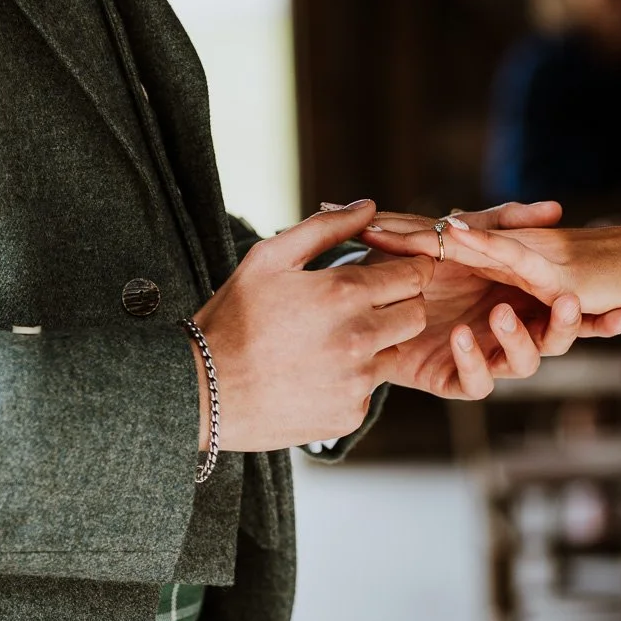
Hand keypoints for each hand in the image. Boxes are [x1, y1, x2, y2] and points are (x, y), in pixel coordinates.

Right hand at [191, 200, 431, 450]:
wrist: (204, 389)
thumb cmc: (234, 316)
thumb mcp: (269, 259)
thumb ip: (325, 228)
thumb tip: (370, 206)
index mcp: (344, 293)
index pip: (414, 275)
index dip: (409, 269)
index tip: (396, 271)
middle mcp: (359, 338)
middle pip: (416, 314)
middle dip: (400, 305)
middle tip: (367, 304)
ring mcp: (357, 381)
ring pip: (395, 352)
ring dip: (376, 343)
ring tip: (331, 341)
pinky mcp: (350, 414)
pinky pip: (369, 389)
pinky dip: (352, 380)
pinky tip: (315, 374)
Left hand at [358, 202, 620, 398]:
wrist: (374, 286)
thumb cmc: (423, 259)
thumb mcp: (466, 235)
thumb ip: (503, 222)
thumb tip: (553, 208)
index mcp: (525, 301)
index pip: (572, 315)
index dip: (603, 320)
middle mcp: (511, 331)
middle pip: (555, 339)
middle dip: (569, 325)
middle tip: (570, 303)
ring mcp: (485, 355)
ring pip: (522, 362)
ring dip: (519, 339)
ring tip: (505, 314)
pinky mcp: (453, 377)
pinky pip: (476, 381)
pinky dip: (473, 359)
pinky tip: (464, 335)